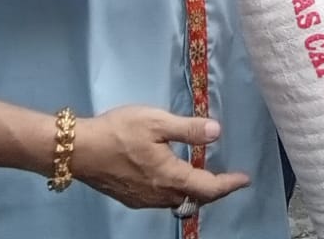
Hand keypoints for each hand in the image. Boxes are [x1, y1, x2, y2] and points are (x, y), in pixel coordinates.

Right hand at [72, 108, 247, 209]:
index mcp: (170, 177)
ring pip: (176, 201)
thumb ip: (188, 129)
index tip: (244, 179)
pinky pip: (161, 200)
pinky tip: (171, 177)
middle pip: (194, 198)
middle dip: (213, 190)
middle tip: (227, 177)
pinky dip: (175, 191)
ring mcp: (143, 200)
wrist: (78, 150)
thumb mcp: (156, 122)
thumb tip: (217, 132)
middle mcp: (159, 195)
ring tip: (202, 175)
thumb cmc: (119, 131)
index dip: (229, 184)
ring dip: (193, 191)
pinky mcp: (129, 198)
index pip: (208, 188)